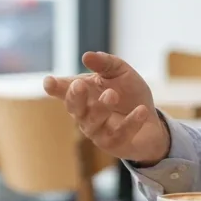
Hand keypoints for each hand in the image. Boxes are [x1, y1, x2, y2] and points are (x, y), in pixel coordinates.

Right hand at [43, 51, 169, 164]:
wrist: (152, 122)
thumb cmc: (130, 95)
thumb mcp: (121, 73)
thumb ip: (105, 63)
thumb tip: (87, 56)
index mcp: (83, 94)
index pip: (64, 90)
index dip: (54, 87)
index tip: (48, 82)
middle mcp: (85, 113)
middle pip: (74, 107)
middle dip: (75, 96)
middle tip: (79, 84)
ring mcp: (97, 131)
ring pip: (93, 122)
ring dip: (101, 108)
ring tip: (112, 94)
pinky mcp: (113, 144)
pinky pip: (119, 134)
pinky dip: (131, 122)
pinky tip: (142, 111)